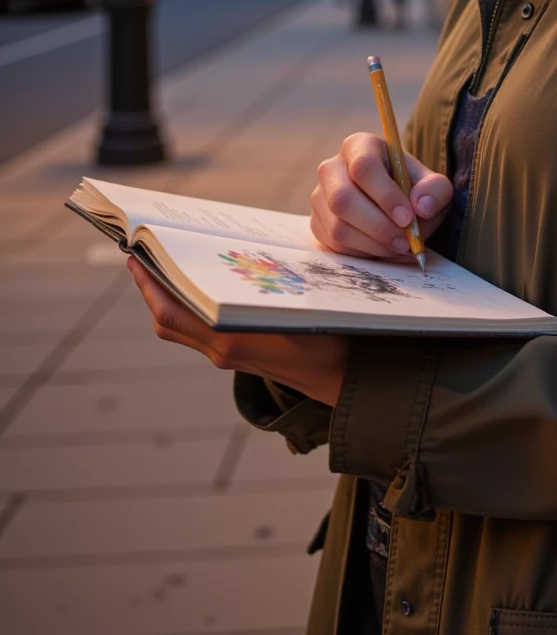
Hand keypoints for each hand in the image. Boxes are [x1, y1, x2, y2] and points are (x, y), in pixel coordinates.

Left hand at [127, 257, 347, 407]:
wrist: (344, 379)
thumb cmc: (330, 338)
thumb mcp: (301, 305)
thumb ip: (268, 285)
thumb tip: (234, 255)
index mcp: (230, 340)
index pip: (171, 312)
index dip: (148, 285)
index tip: (135, 255)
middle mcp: (221, 350)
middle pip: (167, 319)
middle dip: (149, 287)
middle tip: (139, 255)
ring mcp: (226, 355)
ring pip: (179, 326)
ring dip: (165, 298)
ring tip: (162, 266)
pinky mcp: (235, 355)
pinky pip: (196, 331)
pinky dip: (185, 308)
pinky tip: (195, 285)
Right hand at [311, 132, 452, 260]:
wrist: (395, 206)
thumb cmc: (413, 189)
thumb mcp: (433, 185)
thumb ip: (435, 190)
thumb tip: (421, 207)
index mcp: (359, 146)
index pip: (364, 167)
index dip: (385, 195)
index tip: (408, 218)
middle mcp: (332, 168)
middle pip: (343, 199)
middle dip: (378, 226)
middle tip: (405, 241)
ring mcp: (320, 196)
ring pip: (338, 226)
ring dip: (373, 243)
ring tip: (399, 246)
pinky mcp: (317, 222)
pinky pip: (334, 244)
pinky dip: (362, 252)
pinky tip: (382, 247)